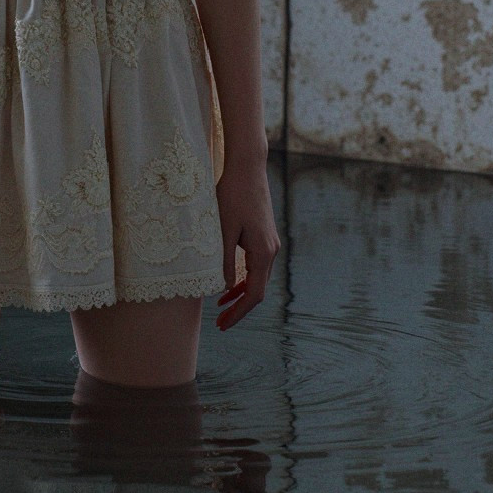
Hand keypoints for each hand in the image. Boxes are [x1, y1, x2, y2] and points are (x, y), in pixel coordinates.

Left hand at [213, 155, 279, 329]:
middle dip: (239, 308)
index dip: (239, 312)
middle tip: (220, 323)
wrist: (247, 167)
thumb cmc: (232, 195)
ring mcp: (270, 243)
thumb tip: (222, 288)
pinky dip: (243, 277)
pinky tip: (229, 283)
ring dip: (240, 293)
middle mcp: (271, 251)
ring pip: (257, 278)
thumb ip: (223, 261)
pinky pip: (255, 265)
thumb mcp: (223, 230)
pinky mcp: (264, 235)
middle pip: (258, 290)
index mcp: (263, 253)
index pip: (254, 294)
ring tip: (221, 307)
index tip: (224, 324)